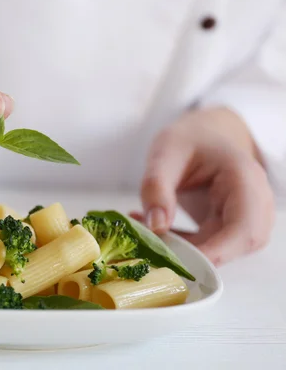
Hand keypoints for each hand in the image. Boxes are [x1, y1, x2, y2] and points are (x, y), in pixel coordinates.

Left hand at [137, 107, 274, 265]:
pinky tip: (151, 230)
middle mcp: (253, 202)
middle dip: (195, 255)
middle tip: (153, 250)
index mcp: (244, 179)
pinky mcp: (228, 227)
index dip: (217, 252)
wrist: (203, 135)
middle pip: (236, 245)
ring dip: (183, 249)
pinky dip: (179, 244)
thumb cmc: (189, 139)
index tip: (181, 263)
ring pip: (221, 249)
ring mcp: (244, 217)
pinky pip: (208, 246)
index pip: (243, 228)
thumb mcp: (164, 153)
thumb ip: (157, 186)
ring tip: (144, 231)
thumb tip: (156, 227)